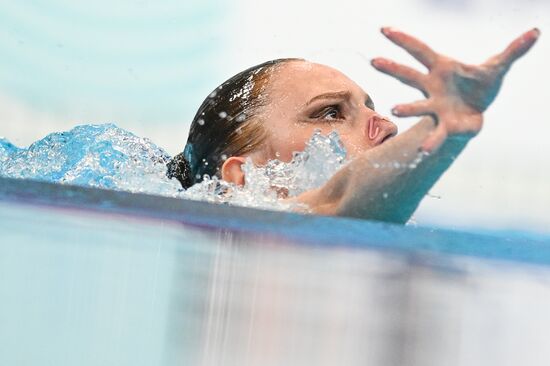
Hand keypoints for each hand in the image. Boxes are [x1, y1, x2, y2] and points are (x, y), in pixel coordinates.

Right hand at [371, 27, 539, 151]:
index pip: (420, 50)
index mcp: (441, 68)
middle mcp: (431, 86)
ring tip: (396, 109)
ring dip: (407, 107)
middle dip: (392, 68)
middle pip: (408, 75)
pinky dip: (431, 143)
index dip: (403, 39)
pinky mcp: (443, 125)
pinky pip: (436, 134)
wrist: (475, 112)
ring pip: (417, 106)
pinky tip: (423, 152)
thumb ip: (514, 51)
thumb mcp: (497, 68)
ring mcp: (434, 106)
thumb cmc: (480, 86)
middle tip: (374, 60)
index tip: (384, 29)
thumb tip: (536, 32)